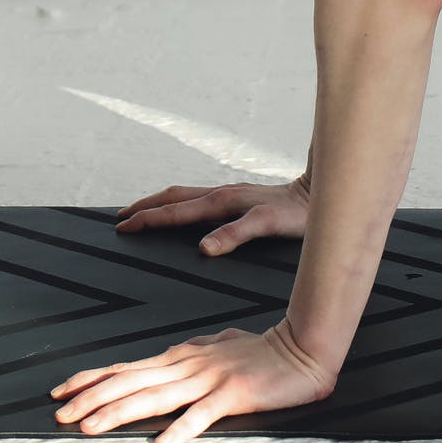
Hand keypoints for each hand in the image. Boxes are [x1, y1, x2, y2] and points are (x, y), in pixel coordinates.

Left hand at [50, 321, 336, 442]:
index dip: (91, 380)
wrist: (302, 348)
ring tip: (90, 427)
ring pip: (154, 396)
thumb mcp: (218, 349)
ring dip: (119, 411)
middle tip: (59, 413)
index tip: (60, 391)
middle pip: (129, 382)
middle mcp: (186, 366)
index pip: (125, 369)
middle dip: (90, 398)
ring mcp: (208, 379)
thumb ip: (193, 356)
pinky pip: (203, 414)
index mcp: (180, 358)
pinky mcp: (233, 394)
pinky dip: (182, 429)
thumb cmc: (262, 352)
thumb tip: (175, 357)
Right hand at [113, 174, 310, 254]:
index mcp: (222, 201)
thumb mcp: (268, 225)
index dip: (147, 219)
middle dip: (144, 207)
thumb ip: (236, 234)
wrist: (321, 194)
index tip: (122, 227)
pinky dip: (180, 205)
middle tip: (120, 219)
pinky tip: (184, 214)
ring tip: (141, 212)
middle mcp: (222, 194)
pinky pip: (199, 200)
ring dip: (159, 204)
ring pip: (184, 196)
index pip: (174, 211)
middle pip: (173, 197)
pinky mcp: (239, 198)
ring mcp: (230, 194)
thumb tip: (203, 249)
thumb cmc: (298, 213)